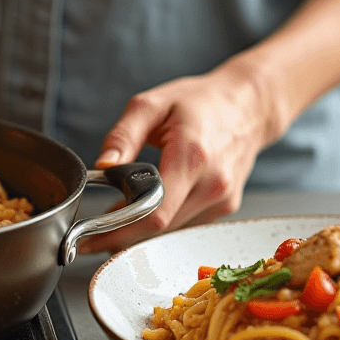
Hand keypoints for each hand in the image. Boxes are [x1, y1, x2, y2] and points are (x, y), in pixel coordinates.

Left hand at [80, 60, 282, 252]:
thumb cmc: (202, 101)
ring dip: (142, 231)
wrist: (249, 105)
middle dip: (122, 235)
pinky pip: (187, 224)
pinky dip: (164, 223)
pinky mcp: (226, 205)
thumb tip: (102, 166)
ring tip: (119, 216)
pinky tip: (148, 209)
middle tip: (94, 232)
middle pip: (160, 229)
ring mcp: (222, 199)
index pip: (154, 213)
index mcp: (192, 158)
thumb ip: (124, 136)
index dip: (118, 231)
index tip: (90, 238)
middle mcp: (212, 185)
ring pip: (172, 232)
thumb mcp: (153, 105)